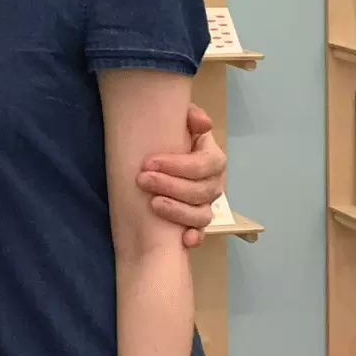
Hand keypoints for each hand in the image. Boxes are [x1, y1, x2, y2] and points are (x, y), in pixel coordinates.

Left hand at [136, 101, 223, 248]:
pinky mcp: (195, 222)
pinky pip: (200, 233)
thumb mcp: (177, 121)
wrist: (154, 156)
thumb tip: (203, 123)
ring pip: (202, 214)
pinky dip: (194, 237)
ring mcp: (206, 204)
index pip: (206, 164)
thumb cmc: (166, 138)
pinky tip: (183, 240)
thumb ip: (190, 116)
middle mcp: (213, 183)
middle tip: (142, 180)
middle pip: (202, 191)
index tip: (149, 162)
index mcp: (211, 157)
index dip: (179, 165)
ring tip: (152, 204)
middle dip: (171, 186)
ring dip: (178, 211)